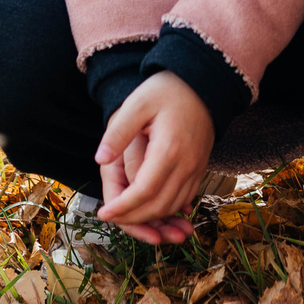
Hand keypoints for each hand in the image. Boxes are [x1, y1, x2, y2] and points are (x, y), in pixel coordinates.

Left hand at [95, 73, 212, 244]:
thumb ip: (118, 133)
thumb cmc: (167, 91)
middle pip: (159, 205)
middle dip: (133, 218)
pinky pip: (184, 198)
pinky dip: (166, 208)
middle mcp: (186, 164)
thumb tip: (100, 159)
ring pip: (173, 206)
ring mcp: (196, 168)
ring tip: (126, 216)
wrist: (203, 84)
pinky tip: (149, 207)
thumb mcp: (137, 104)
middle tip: (111, 217)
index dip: (122, 208)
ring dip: (150, 217)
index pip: (143, 192)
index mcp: (168, 150)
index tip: (103, 213)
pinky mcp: (200, 168)